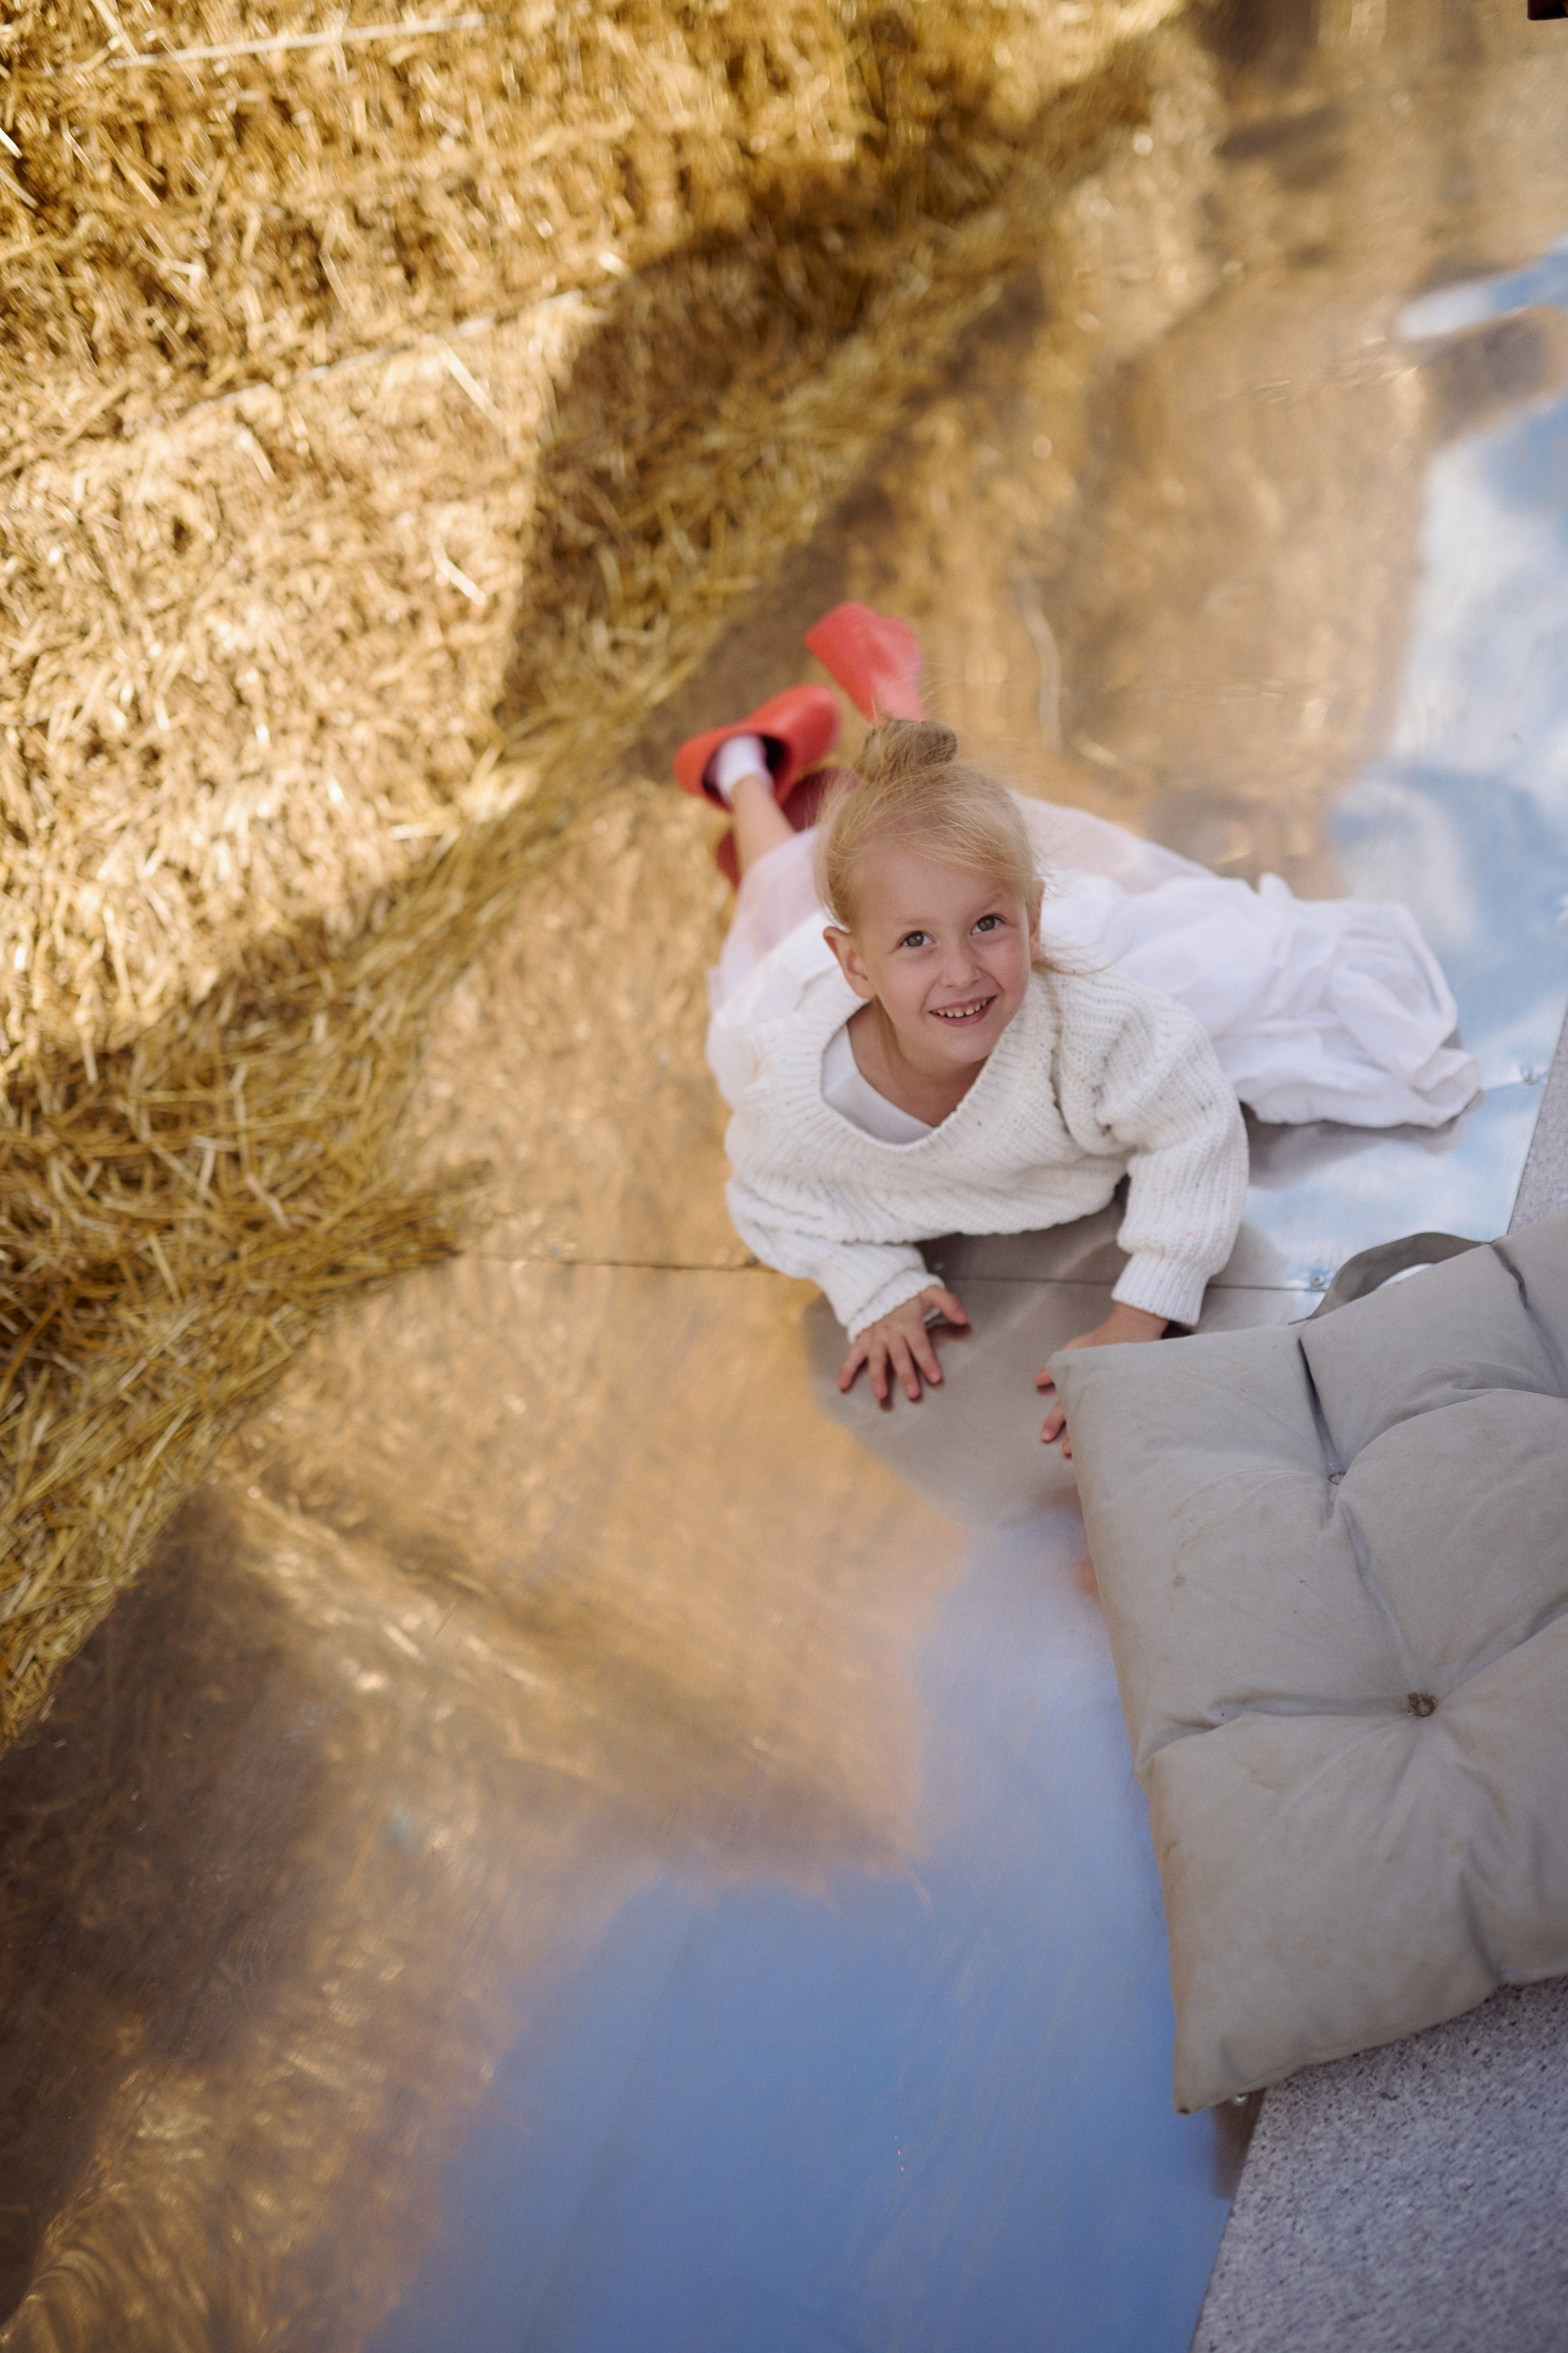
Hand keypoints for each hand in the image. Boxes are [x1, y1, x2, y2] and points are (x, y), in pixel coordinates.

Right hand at [839, 1286, 968, 1404]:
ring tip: (881, 1393)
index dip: (927, 1360)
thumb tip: (963, 1318)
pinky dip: (846, 1370)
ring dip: (877, 1376)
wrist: (879, 1282)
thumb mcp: (930, 1291)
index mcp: (908, 1321)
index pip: (919, 1344)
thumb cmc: (908, 1292)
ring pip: (876, 1358)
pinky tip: (843, 1385)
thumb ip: (948, 1303)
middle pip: (899, 1355)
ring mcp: (875, 1335)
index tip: (934, 1377)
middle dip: (905, 1375)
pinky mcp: (862, 1338)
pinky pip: (853, 1354)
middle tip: (912, 1393)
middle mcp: (890, 1331)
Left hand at [1036, 1303, 1167, 1452]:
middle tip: (1066, 1451)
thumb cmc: (1105, 1337)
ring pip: (1102, 1417)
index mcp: (1082, 1377)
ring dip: (1095, 1433)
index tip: (1046, 1436)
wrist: (1137, 1326)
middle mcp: (1098, 1386)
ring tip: (1089, 1450)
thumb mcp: (1076, 1347)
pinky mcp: (1133, 1392)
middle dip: (1074, 1435)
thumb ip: (1055, 1365)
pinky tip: (1120, 1439)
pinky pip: (1123, 1411)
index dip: (1054, 1420)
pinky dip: (1118, 1425)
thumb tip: (1038, 1381)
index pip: (1064, 1402)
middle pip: (1083, 1414)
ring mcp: (1116, 1390)